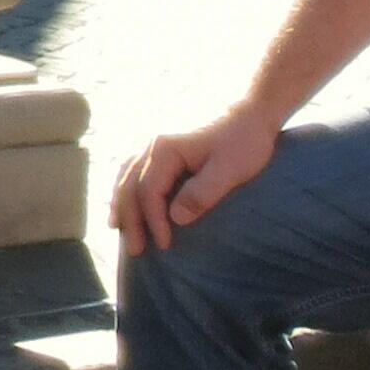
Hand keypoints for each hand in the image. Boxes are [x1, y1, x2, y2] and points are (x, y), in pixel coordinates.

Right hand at [112, 102, 279, 260]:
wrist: (250, 118)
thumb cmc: (243, 144)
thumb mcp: (229, 170)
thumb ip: (202, 193)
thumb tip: (175, 218)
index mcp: (165, 150)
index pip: (149, 190)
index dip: (153, 220)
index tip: (165, 245)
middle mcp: (152, 147)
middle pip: (130, 187)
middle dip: (131, 220)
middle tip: (136, 251)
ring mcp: (154, 148)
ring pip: (126, 179)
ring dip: (121, 206)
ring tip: (118, 231)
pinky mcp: (162, 153)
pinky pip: (132, 173)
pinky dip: (124, 191)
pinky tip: (123, 203)